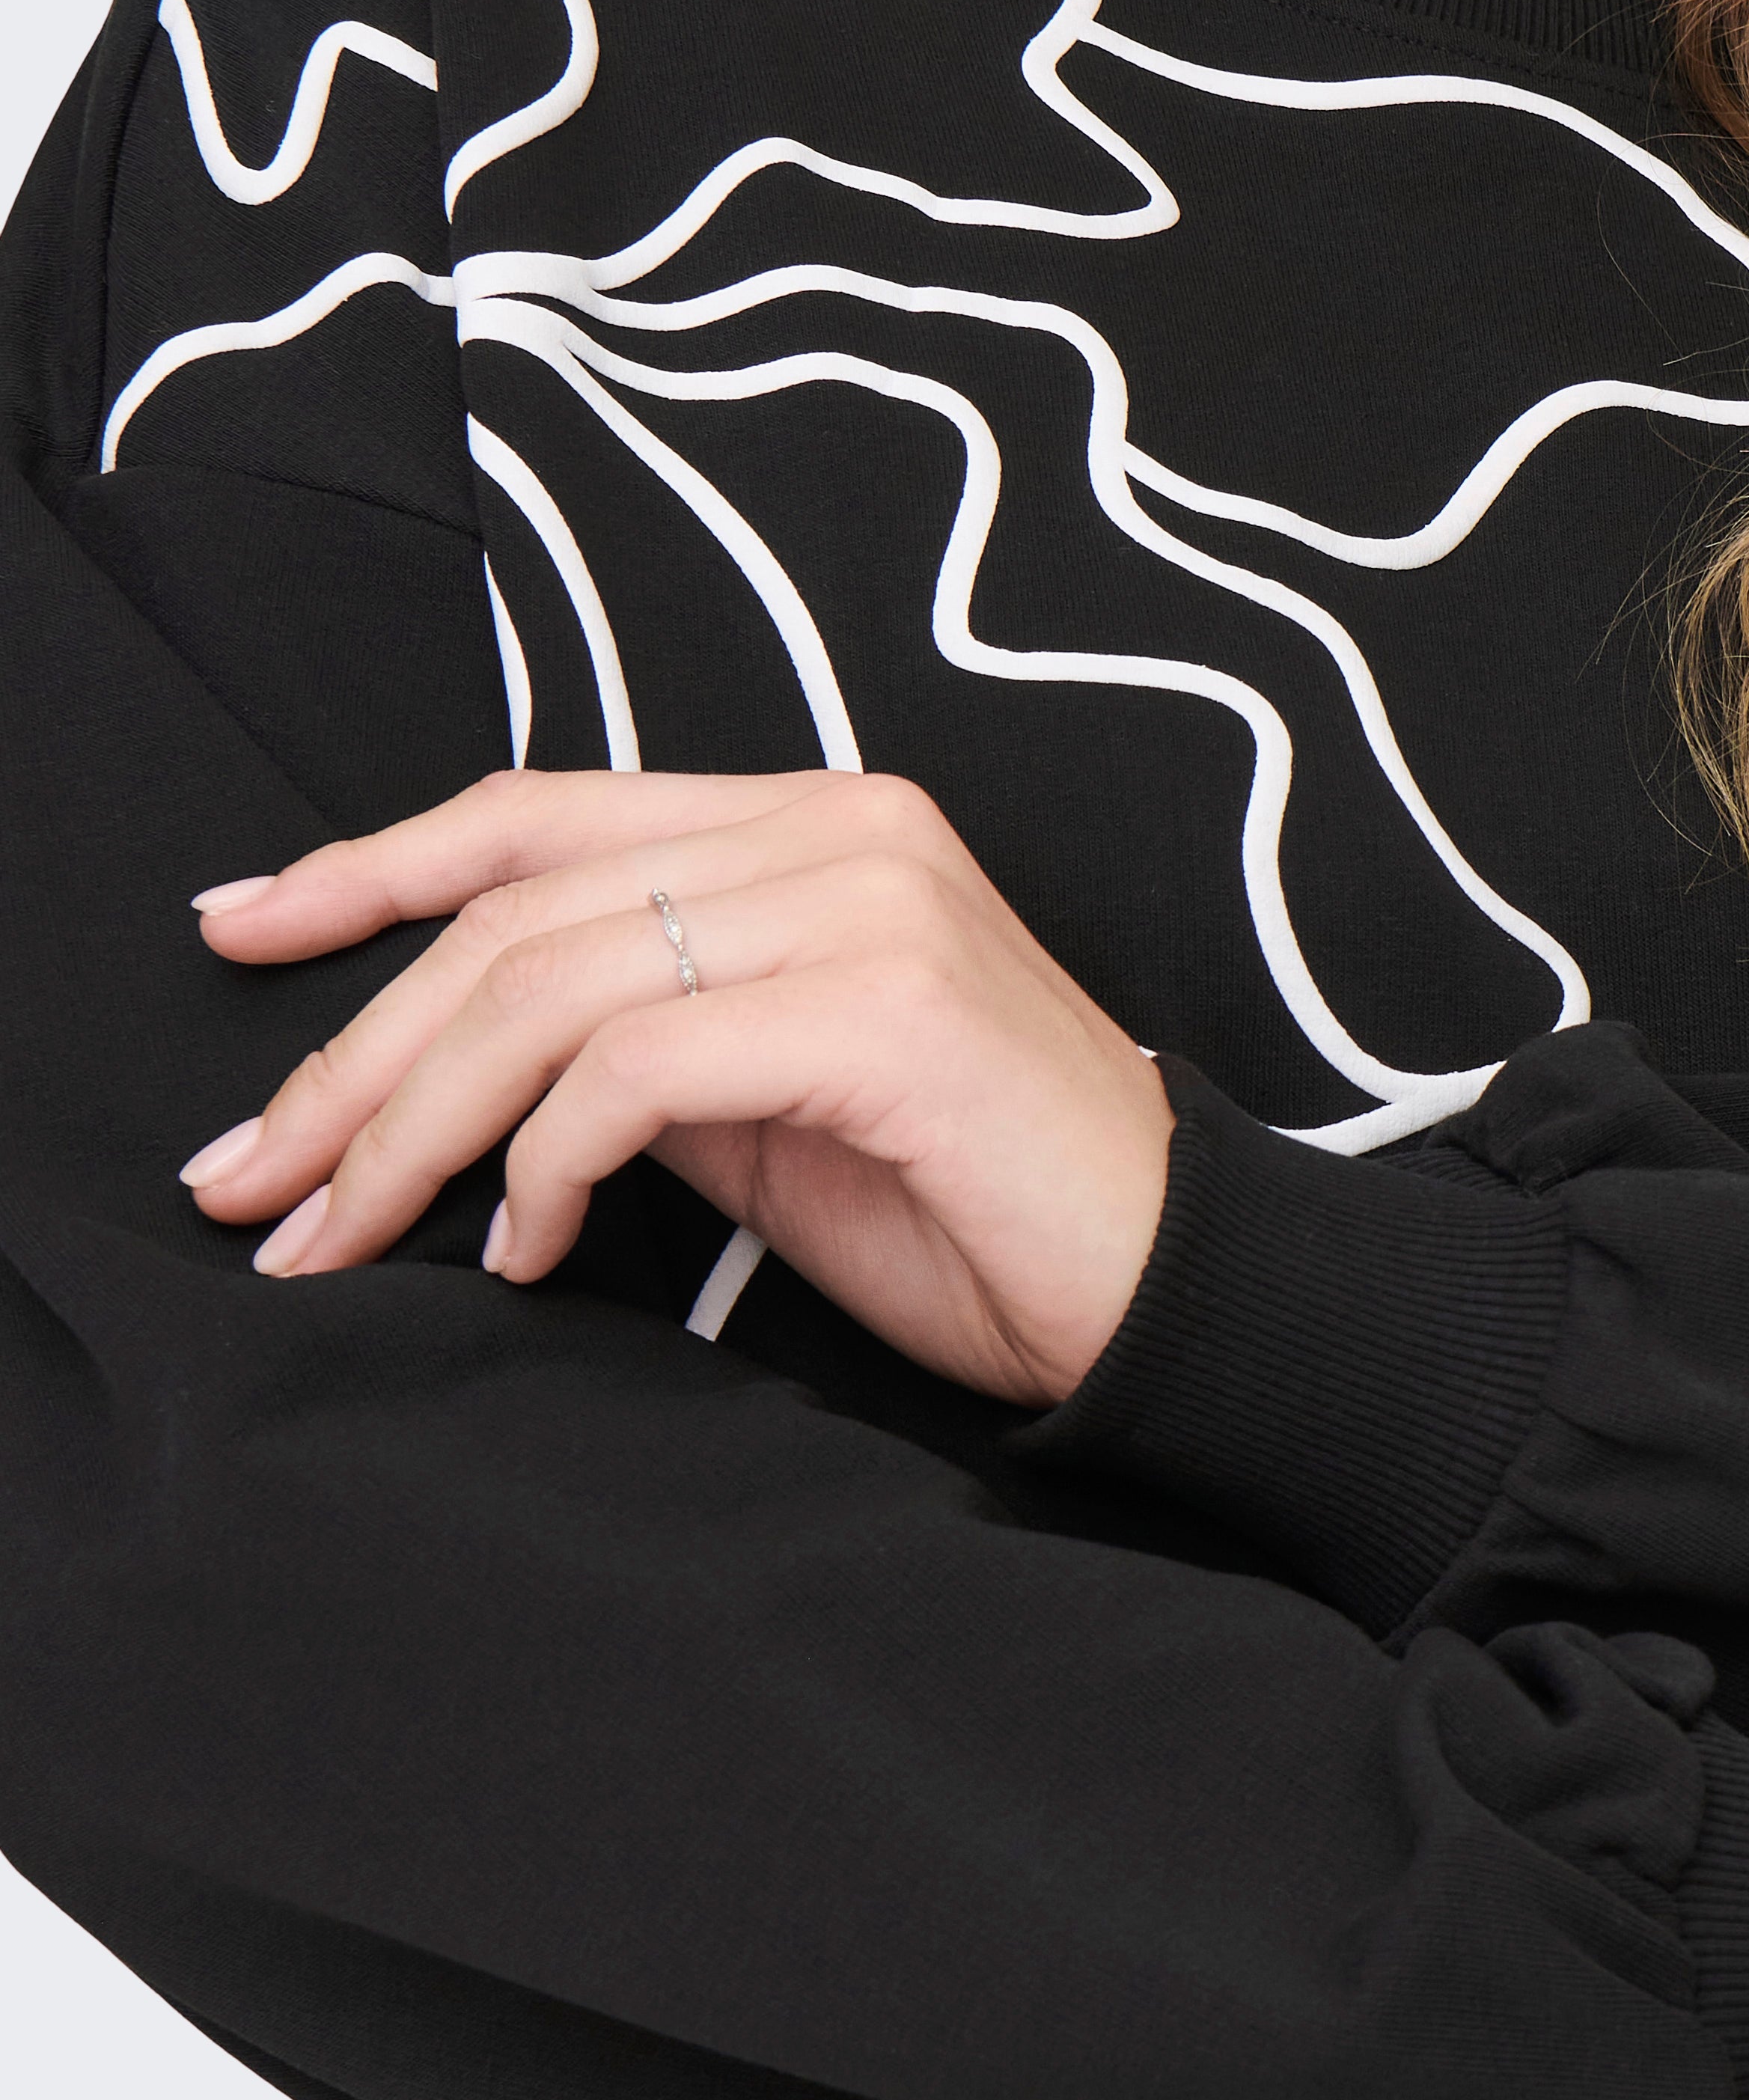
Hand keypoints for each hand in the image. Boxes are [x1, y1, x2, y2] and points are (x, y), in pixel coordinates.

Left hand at [176, 768, 1173, 1405]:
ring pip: (553, 984)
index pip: (539, 814)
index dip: (368, 865)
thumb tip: (455, 1067)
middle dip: (353, 1053)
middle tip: (251, 1181)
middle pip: (516, 912)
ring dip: (413, 1126)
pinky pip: (642, 1064)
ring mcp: (871, 904)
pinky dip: (549, 1163)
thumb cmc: (968, 1204)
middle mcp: (841, 826)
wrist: (1161, 1285)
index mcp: (813, 818)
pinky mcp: (888, 1007)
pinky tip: (522, 1249)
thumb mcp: (762, 1104)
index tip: (235, 929)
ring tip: (345, 1237)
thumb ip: (636, 1040)